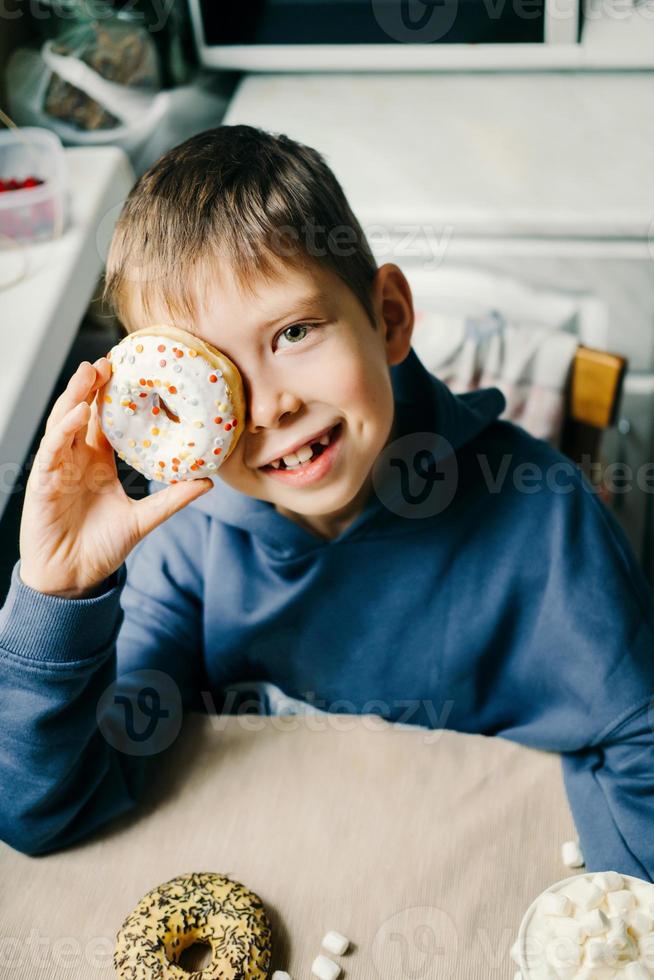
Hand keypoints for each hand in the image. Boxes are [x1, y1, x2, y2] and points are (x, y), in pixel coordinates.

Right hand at [19, 357, 212, 597]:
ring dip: (75, 396)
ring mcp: (58, 468)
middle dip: (93, 385)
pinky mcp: (43, 482)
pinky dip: (64, 429)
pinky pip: (53, 449)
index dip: (115, 396)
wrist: (74, 579)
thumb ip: (173, 498)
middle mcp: (76, 459)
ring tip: (90, 371)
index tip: (132, 371)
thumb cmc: (102, 547)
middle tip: (111, 359)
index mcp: (98, 463)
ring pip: (64, 422)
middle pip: (82, 412)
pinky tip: (77, 413)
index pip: (104, 421)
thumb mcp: (145, 518)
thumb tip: (208, 481)